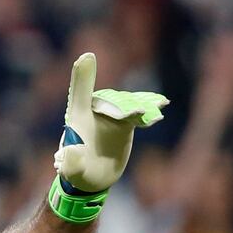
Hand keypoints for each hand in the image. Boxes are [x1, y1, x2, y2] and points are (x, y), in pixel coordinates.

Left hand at [54, 52, 168, 192]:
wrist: (90, 176)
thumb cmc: (76, 170)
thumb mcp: (70, 169)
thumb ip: (70, 162)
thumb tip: (71, 152)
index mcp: (76, 117)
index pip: (79, 92)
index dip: (83, 75)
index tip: (87, 56)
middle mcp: (95, 111)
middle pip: (111, 100)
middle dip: (124, 106)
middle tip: (139, 113)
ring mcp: (111, 115)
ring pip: (127, 104)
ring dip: (140, 105)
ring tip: (155, 109)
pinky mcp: (125, 123)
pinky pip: (138, 112)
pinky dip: (149, 107)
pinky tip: (162, 104)